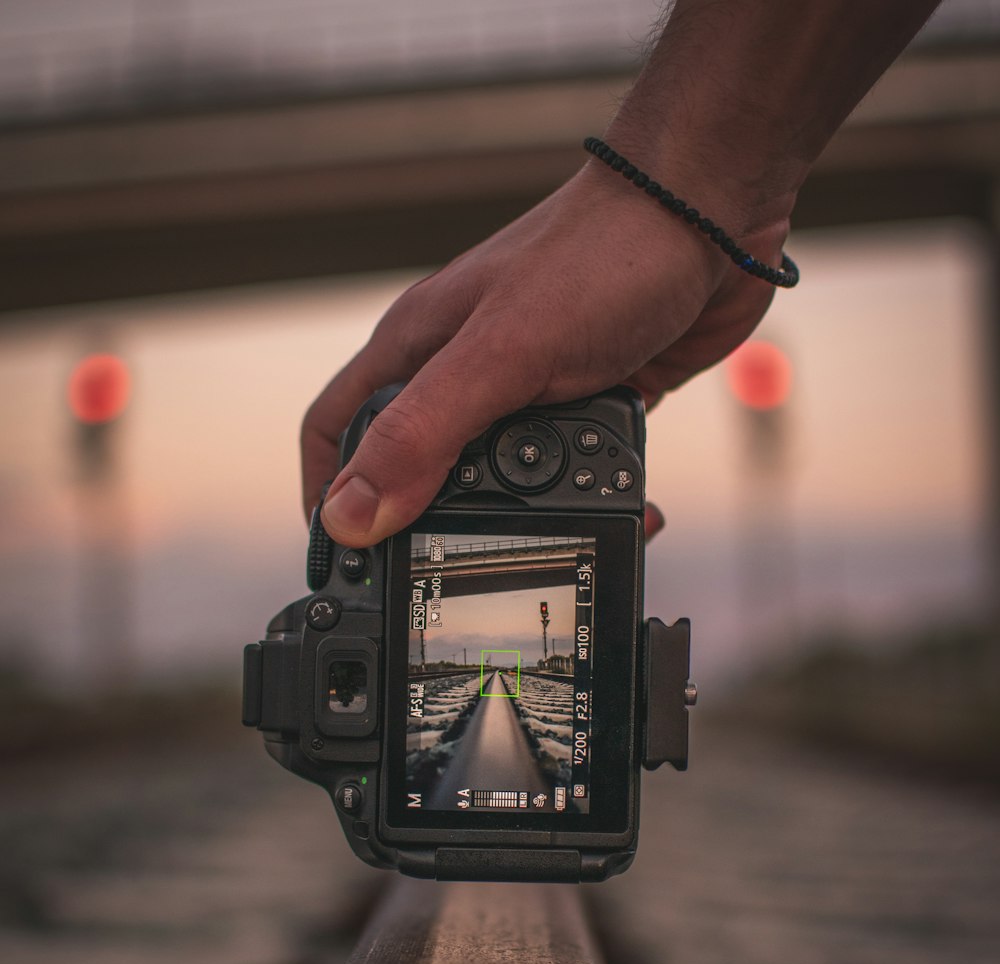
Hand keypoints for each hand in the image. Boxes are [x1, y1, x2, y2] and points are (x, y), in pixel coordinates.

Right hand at [301, 160, 784, 545]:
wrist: (706, 217)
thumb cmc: (601, 256)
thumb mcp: (499, 355)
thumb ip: (423, 434)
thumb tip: (352, 514)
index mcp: (417, 348)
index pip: (337, 428)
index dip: (327, 495)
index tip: (340, 559)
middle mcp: (460, 367)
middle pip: (412, 464)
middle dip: (429, 521)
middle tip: (448, 570)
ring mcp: (522, 385)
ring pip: (496, 475)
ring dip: (522, 516)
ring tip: (552, 539)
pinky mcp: (581, 399)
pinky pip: (567, 468)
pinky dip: (587, 496)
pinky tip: (616, 506)